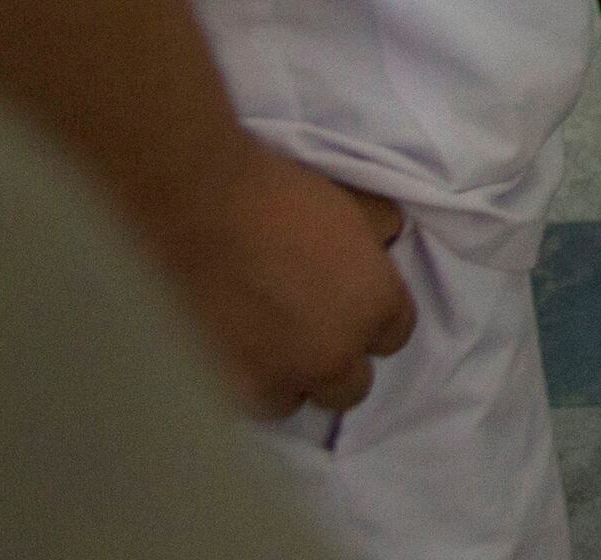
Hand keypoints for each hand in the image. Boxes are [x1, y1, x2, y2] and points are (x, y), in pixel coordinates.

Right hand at [169, 143, 416, 419]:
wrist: (205, 210)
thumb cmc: (283, 196)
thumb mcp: (357, 203)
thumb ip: (380, 232)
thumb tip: (384, 241)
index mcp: (376, 307)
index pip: (395, 336)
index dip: (374, 321)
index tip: (351, 305)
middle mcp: (338, 352)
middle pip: (354, 384)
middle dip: (339, 359)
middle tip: (311, 329)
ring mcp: (287, 376)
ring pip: (303, 399)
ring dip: (294, 380)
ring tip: (272, 347)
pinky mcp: (236, 388)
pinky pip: (257, 404)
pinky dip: (254, 386)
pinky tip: (242, 356)